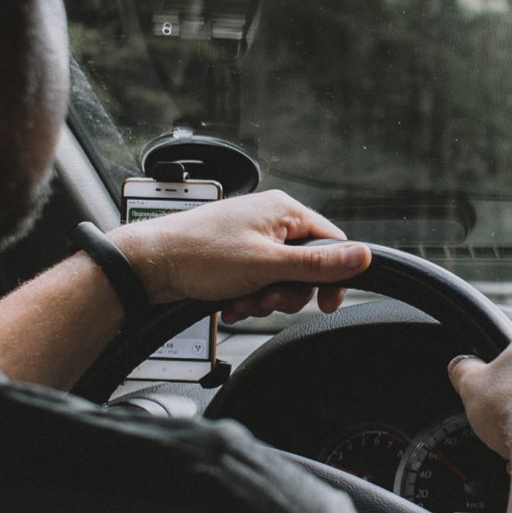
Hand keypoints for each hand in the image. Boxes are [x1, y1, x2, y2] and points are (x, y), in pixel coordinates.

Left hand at [108, 190, 370, 321]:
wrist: (149, 265)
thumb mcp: (268, 265)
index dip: (333, 275)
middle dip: (288, 291)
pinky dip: (248, 297)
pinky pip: (258, 282)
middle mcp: (270, 220)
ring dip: (265, 298)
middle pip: (306, 266)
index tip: (326, 301)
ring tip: (242, 300)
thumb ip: (319, 265)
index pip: (332, 242)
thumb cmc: (200, 255)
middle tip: (268, 297)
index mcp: (284, 210)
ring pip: (281, 278)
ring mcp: (251, 239)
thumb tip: (362, 257)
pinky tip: (231, 302)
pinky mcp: (234, 257)